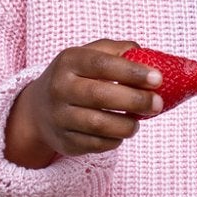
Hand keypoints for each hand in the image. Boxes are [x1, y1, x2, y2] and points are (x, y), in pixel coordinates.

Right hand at [4, 38, 161, 166]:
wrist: (39, 109)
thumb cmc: (77, 77)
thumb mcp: (90, 55)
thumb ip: (118, 52)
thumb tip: (150, 59)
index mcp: (69, 61)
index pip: (102, 64)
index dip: (132, 72)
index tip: (158, 79)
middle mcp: (60, 87)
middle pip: (100, 95)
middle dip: (135, 100)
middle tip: (158, 104)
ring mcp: (59, 116)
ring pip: (99, 124)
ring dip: (127, 125)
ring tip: (138, 121)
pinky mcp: (64, 140)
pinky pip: (96, 144)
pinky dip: (115, 140)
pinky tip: (120, 132)